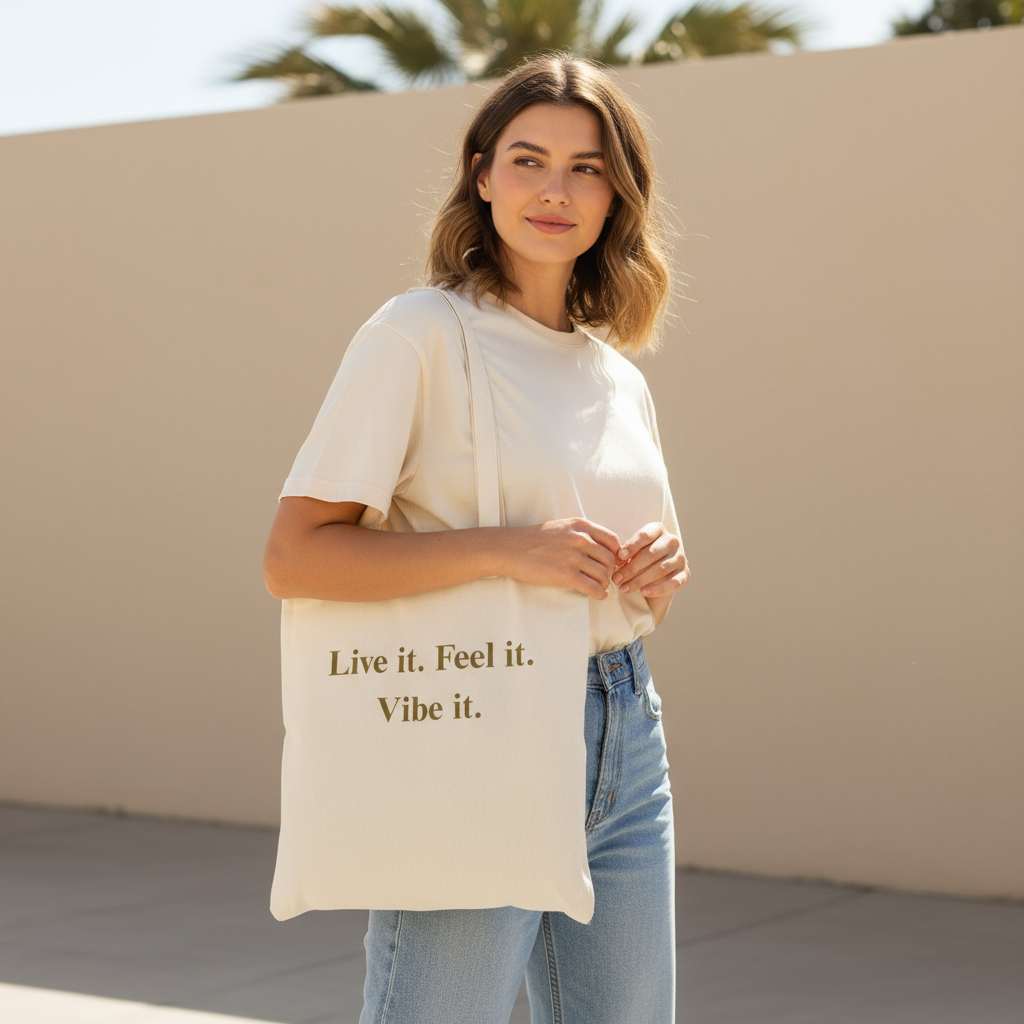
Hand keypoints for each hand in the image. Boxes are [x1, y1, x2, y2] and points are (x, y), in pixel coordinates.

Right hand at [499, 518, 620, 599]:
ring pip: (603, 574)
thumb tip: (601, 549)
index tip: (612, 563)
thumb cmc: (534, 539)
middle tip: (604, 578)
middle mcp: (579, 539)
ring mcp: (573, 557)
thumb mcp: (561, 527)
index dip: (616, 554)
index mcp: (580, 526)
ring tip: (598, 587)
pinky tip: (598, 595)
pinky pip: (592, 587)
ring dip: (604, 583)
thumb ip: (581, 534)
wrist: (510, 549)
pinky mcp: (566, 575)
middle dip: (610, 571)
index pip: (612, 540)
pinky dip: (599, 594)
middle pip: (610, 559)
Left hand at [611, 523, 689, 598]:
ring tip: (624, 588)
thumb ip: (626, 553)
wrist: (658, 573)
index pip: (645, 535)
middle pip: (651, 554)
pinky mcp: (685, 574)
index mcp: (658, 529)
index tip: (619, 557)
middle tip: (616, 579)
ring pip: (660, 569)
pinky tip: (644, 592)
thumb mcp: (633, 551)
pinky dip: (658, 589)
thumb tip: (618, 560)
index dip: (631, 546)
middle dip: (631, 568)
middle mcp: (672, 541)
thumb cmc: (640, 557)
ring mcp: (680, 558)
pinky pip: (673, 582)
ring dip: (640, 580)